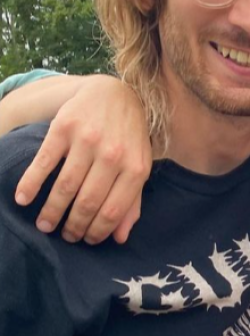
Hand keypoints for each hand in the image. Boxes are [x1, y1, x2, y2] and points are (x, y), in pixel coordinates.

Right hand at [14, 75, 151, 244]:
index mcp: (135, 169)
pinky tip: (23, 199)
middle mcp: (113, 155)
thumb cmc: (129, 138)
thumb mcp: (139, 167)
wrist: (115, 94)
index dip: (97, 231)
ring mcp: (88, 140)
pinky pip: (44, 162)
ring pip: (65, 186)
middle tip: (63, 236)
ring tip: (44, 225)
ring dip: (51, 211)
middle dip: (73, 226)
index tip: (85, 241)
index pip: (113, 211)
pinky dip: (31, 183)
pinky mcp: (64, 128)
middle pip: (87, 202)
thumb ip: (133, 201)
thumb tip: (120, 237)